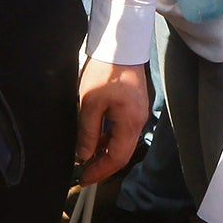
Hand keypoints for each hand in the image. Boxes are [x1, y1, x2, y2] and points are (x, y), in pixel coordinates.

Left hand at [75, 58, 148, 184]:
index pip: (117, 157)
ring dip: (105, 153)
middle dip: (103, 166)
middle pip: (122, 153)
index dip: (100, 171)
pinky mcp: (134, 106)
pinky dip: (110, 139)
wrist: (120, 44)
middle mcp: (139, 121)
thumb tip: (84, 155)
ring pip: (122, 143)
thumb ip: (88, 132)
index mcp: (130, 122)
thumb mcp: (90, 103)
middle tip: (84, 174)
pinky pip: (123, 131)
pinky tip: (96, 141)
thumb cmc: (106, 70)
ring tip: (86, 159)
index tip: (84, 179)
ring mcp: (138, 114)